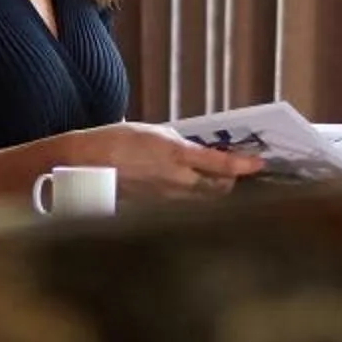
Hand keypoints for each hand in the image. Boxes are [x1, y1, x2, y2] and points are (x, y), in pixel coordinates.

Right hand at [53, 122, 266, 195]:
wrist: (82, 166)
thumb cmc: (114, 142)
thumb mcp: (153, 132)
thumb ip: (181, 144)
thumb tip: (198, 153)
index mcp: (176, 155)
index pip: (221, 164)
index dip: (244, 165)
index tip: (259, 163)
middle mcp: (175, 181)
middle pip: (219, 188)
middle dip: (232, 180)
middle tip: (237, 170)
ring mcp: (166, 199)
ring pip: (204, 199)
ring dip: (214, 190)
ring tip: (218, 178)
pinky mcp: (155, 210)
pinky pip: (184, 206)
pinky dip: (194, 198)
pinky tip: (189, 189)